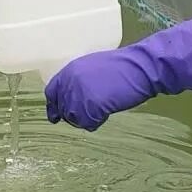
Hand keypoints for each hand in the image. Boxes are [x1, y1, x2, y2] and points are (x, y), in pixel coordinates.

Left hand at [45, 17, 191, 130]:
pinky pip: (89, 124)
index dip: (54, 106)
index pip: (51, 92)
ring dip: (86, 119)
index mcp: (70, 70)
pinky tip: (107, 113)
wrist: (140, 67)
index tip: (56, 117)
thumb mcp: (93, 68)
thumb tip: (71, 98)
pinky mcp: (92, 107)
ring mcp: (80, 95)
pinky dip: (97, 122)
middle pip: (63, 109)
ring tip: (102, 110)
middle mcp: (70, 82)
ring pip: (74, 119)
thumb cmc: (122, 67)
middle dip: (74, 115)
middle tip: (90, 114)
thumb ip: (79, 81)